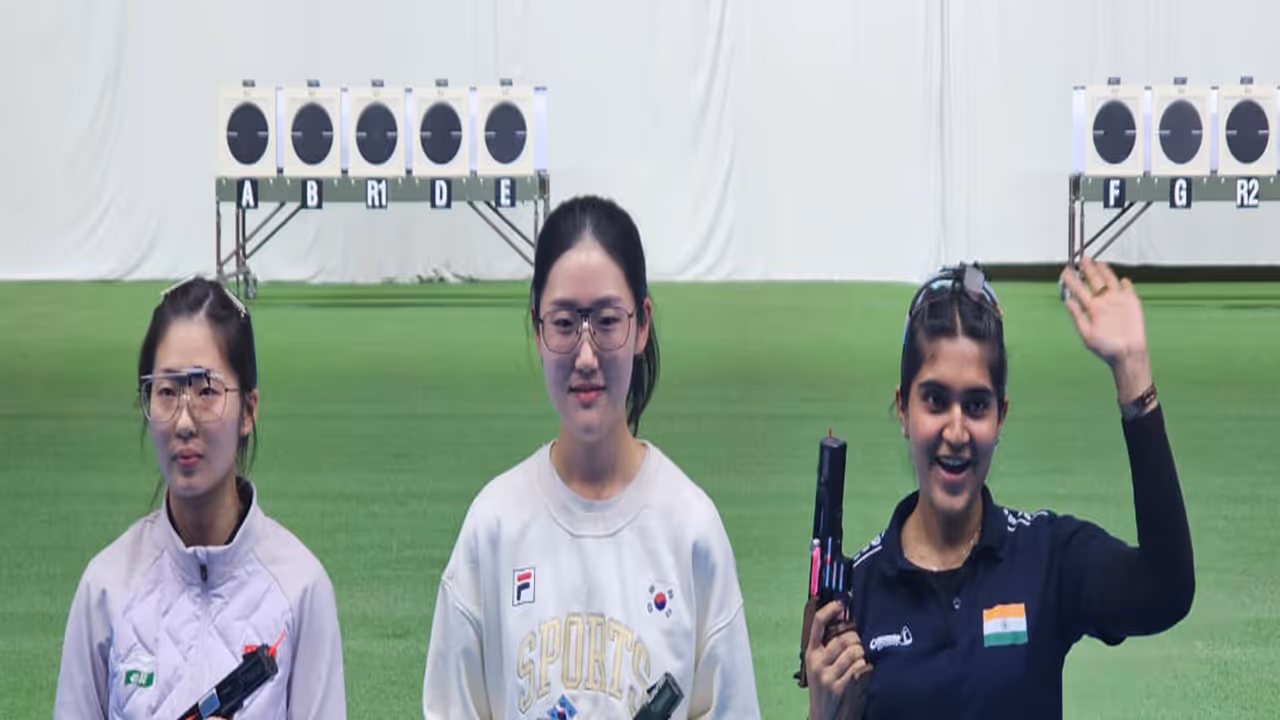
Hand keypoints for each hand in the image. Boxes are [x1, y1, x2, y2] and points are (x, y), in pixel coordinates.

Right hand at [805, 600, 870, 719]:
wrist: (820, 710)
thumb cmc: (823, 680)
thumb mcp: (819, 660)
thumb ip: (827, 642)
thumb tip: (841, 617)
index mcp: (811, 651)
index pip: (817, 624)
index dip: (829, 610)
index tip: (840, 603)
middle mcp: (817, 661)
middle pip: (843, 639)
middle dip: (856, 638)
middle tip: (858, 642)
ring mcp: (826, 674)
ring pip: (853, 652)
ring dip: (861, 652)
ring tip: (860, 656)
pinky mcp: (837, 686)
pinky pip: (858, 667)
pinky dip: (864, 665)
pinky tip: (862, 667)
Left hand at [1059, 256, 1147, 367]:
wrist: (1126, 355)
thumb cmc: (1106, 349)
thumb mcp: (1086, 334)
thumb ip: (1077, 316)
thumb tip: (1067, 301)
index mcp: (1091, 309)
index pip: (1080, 289)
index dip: (1073, 279)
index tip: (1066, 271)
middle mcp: (1103, 302)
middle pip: (1094, 281)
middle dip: (1087, 269)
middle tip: (1081, 259)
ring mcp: (1117, 301)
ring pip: (1110, 281)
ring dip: (1104, 271)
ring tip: (1096, 262)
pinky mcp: (1132, 303)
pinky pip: (1128, 289)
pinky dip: (1125, 283)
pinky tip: (1122, 279)